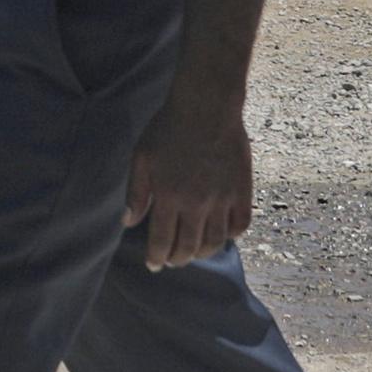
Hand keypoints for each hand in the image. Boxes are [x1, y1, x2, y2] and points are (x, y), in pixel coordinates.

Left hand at [123, 101, 252, 268]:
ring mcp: (222, 199)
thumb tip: (128, 222)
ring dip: (203, 253)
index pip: (162, 240)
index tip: (154, 265)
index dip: (156, 257)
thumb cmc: (168, 128)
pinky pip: (241, 225)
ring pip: (215, 241)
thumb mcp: (142, 157)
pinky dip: (231, 236)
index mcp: (168, 196)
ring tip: (194, 253)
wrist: (206, 107)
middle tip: (172, 261)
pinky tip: (222, 235)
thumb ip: (136, 192)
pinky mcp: (242, 191)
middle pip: (188, 246)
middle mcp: (196, 203)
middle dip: (178, 259)